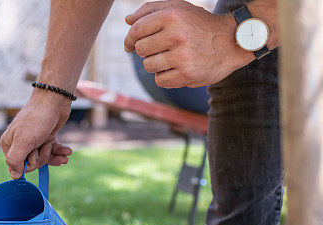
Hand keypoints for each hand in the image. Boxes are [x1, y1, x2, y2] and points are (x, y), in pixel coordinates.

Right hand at [0, 91, 72, 178]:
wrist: (54, 100)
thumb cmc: (37, 119)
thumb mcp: (23, 141)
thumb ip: (15, 160)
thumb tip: (14, 176)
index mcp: (9, 144)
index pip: (17, 166)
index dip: (30, 164)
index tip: (35, 152)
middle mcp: (19, 144)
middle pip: (31, 163)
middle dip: (42, 157)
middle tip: (46, 145)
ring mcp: (33, 141)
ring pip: (43, 159)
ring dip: (53, 156)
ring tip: (58, 148)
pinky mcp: (46, 138)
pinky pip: (52, 152)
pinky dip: (60, 152)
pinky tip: (67, 151)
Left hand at [124, 0, 251, 88]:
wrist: (232, 41)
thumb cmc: (199, 24)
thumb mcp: (179, 8)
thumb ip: (151, 10)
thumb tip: (128, 20)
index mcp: (172, 16)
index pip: (136, 30)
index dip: (129, 39)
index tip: (130, 45)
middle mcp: (177, 35)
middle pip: (140, 50)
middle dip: (146, 50)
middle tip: (161, 48)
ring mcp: (183, 56)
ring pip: (148, 66)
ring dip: (156, 64)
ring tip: (172, 57)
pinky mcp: (187, 74)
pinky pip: (160, 80)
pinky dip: (165, 77)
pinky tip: (178, 68)